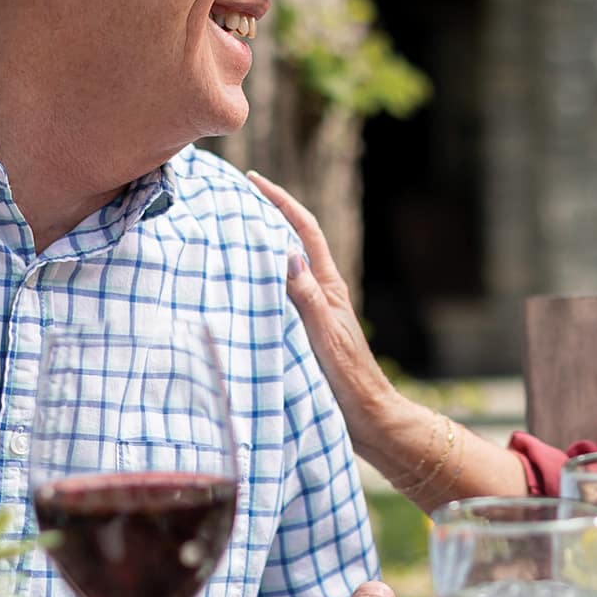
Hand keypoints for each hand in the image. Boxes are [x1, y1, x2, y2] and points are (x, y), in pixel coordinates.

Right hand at [247, 171, 414, 443]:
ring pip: (283, 268)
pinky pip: (278, 295)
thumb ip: (308, 297)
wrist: (367, 416)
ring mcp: (313, 312)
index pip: (304, 231)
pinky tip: (240, 286)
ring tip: (229, 233)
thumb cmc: (349, 379)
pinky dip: (259, 281)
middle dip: (267, 215)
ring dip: (261, 247)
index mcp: (329, 287)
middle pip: (293, 242)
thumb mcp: (326, 335)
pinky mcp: (305, 332)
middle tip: (233, 198)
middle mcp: (321, 293)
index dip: (281, 202)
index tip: (254, 181)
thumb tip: (289, 254)